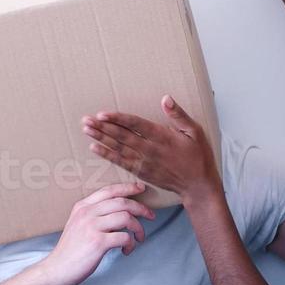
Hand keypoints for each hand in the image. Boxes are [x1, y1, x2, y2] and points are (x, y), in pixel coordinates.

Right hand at [34, 182, 155, 284]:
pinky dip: (131, 244)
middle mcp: (87, 213)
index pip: (109, 190)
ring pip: (126, 218)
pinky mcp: (98, 243)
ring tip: (139, 238)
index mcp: (82, 207)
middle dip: (141, 208)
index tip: (140, 188)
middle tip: (150, 216)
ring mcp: (92, 227)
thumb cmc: (71, 250)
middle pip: (122, 202)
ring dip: (138, 228)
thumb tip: (120, 212)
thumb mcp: (77, 224)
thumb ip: (93, 215)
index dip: (127, 187)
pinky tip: (127, 250)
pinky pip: (125, 237)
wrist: (56, 269)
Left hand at [82, 96, 220, 202]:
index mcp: (162, 136)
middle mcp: (150, 149)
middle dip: (103, 127)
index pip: (135, 124)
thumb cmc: (198, 156)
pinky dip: (107, 155)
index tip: (102, 114)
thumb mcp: (195, 131)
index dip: (118, 119)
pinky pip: (121, 162)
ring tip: (86, 130)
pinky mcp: (141, 171)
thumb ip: (179, 115)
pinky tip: (95, 148)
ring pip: (119, 148)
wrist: (197, 185)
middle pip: (122, 136)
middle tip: (86, 120)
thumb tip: (165, 98)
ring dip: (101, 139)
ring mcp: (145, 162)